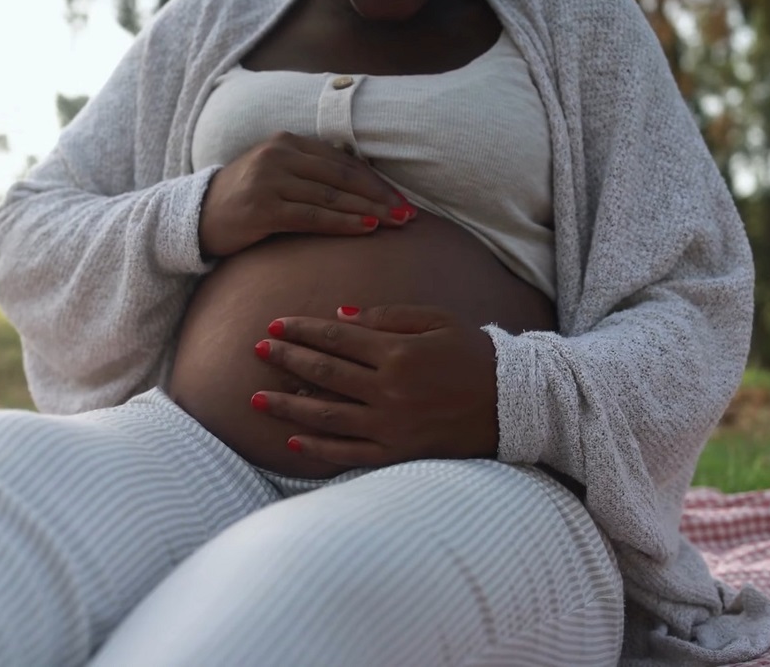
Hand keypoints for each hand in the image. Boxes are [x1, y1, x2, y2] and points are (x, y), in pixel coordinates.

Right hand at [199, 131, 415, 257]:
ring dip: (368, 211)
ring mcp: (270, 179)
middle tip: (408, 215)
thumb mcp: (277, 175)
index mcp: (287, 142)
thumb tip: (361, 187)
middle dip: (380, 197)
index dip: (375, 181)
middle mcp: (279, 155)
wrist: (196, 217)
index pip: (343, 161)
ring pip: (332, 196)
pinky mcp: (264, 207)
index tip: (401, 199)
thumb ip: (310, 174)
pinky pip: (313, 216)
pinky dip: (343, 223)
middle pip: (342, 177)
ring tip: (395, 223)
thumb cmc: (244, 201)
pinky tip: (365, 229)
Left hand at [249, 305, 499, 467]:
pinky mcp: (397, 454)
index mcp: (398, 353)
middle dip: (286, 360)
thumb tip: (338, 317)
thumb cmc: (474, 355)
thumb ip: (386, 318)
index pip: (336, 339)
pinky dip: (318, 448)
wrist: (514, 404)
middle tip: (256, 350)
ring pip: (326, 416)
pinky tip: (292, 440)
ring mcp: (391, 425)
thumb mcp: (437, 321)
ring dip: (287, 407)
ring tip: (256, 399)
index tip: (275, 325)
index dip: (302, 331)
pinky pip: (348, 452)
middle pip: (324, 373)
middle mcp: (389, 390)